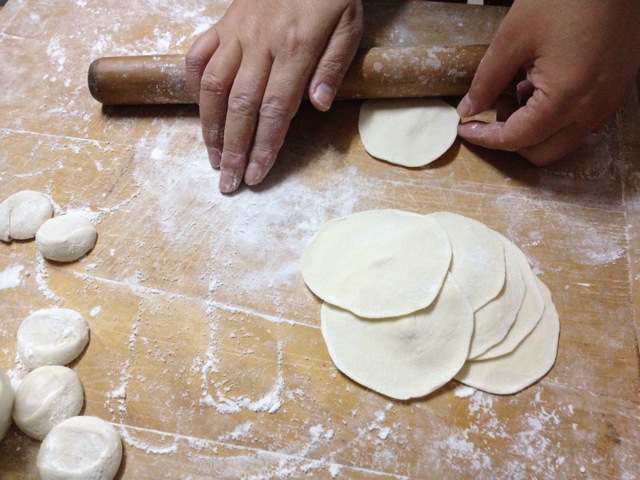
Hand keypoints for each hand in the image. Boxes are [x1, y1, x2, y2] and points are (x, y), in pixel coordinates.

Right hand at [186, 0, 363, 192]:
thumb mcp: (348, 24)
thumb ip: (334, 65)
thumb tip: (318, 106)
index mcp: (296, 47)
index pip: (275, 109)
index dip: (263, 146)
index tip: (256, 175)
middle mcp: (260, 43)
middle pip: (241, 106)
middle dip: (234, 149)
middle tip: (229, 182)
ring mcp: (236, 31)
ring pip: (214, 85)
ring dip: (211, 126)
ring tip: (213, 157)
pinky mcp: (223, 22)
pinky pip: (199, 54)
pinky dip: (195, 84)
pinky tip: (201, 110)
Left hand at [456, 0, 639, 164]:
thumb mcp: (513, 38)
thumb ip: (487, 80)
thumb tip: (469, 108)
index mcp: (568, 98)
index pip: (518, 139)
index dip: (486, 137)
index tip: (465, 128)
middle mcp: (594, 108)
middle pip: (543, 152)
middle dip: (511, 138)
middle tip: (491, 109)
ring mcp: (609, 100)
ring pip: (563, 139)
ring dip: (533, 127)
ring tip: (515, 90)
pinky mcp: (616, 88)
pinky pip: (581, 120)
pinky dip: (555, 115)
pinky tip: (539, 84)